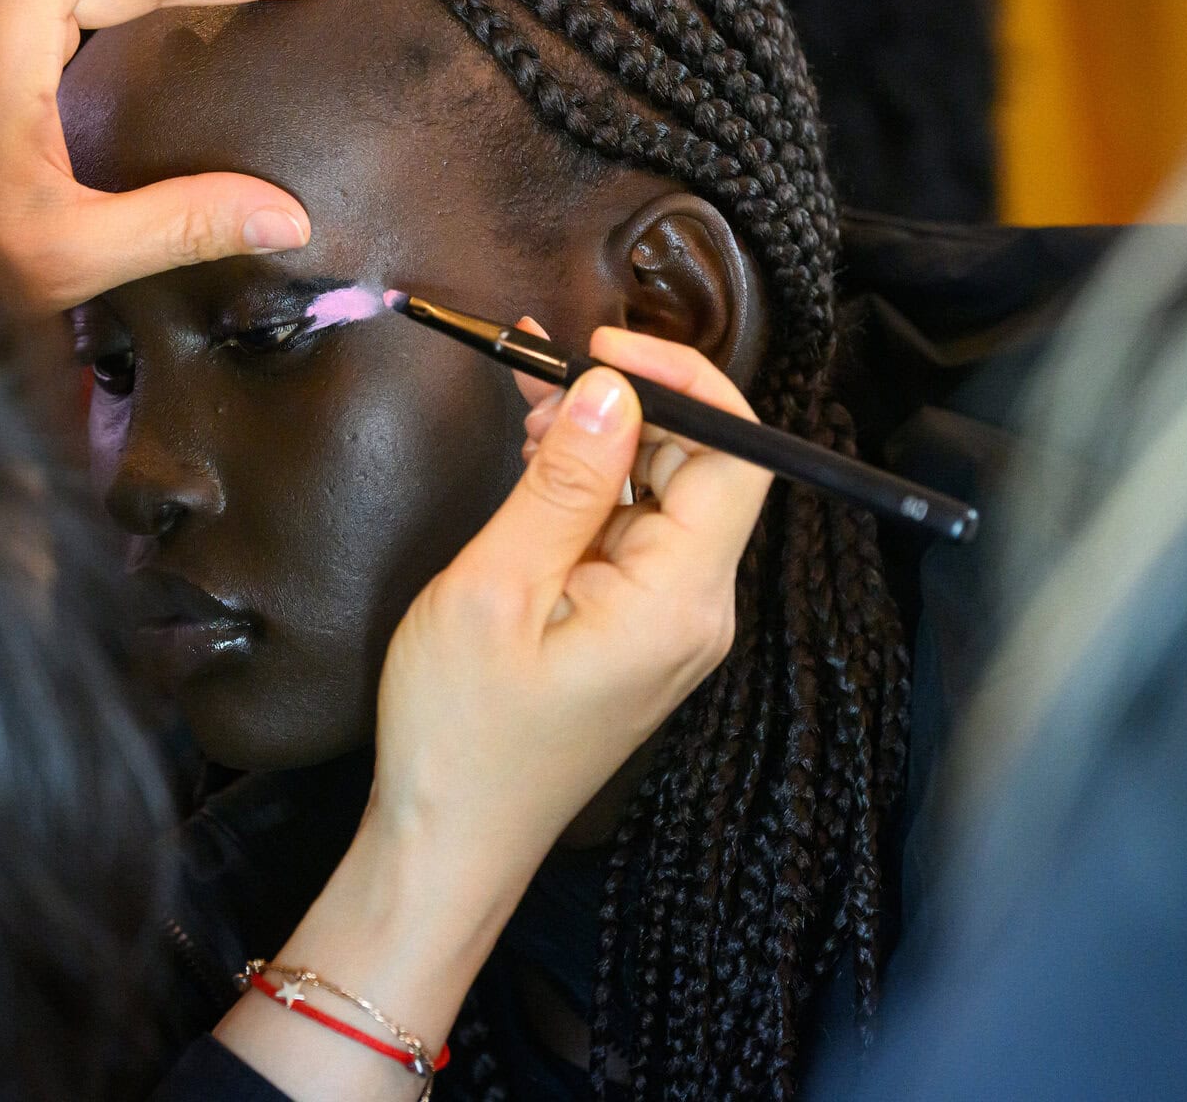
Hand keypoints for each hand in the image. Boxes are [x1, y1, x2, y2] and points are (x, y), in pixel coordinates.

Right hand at [214, 327, 769, 1100]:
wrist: (449, 840)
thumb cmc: (461, 732)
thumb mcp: (496, 590)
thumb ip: (562, 483)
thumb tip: (611, 388)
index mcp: (679, 601)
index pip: (738, 456)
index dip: (684, 381)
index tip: (603, 346)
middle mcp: (696, 609)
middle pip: (702, 468)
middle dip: (629, 403)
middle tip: (538, 370)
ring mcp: (670, 624)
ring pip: (662, 495)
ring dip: (602, 442)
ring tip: (524, 411)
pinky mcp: (637, 632)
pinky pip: (632, 535)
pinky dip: (589, 489)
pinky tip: (534, 466)